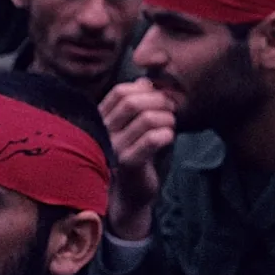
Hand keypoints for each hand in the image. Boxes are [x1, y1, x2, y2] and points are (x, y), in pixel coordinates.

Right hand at [99, 79, 173, 241]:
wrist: (130, 193)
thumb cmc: (135, 155)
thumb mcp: (134, 126)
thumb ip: (138, 104)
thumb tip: (146, 81)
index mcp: (102, 118)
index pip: (120, 92)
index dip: (145, 90)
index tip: (160, 97)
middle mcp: (104, 130)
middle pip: (133, 102)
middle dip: (159, 101)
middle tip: (171, 109)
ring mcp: (114, 147)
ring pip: (145, 119)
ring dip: (166, 118)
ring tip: (171, 125)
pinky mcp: (128, 164)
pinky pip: (151, 140)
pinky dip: (166, 134)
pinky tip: (169, 138)